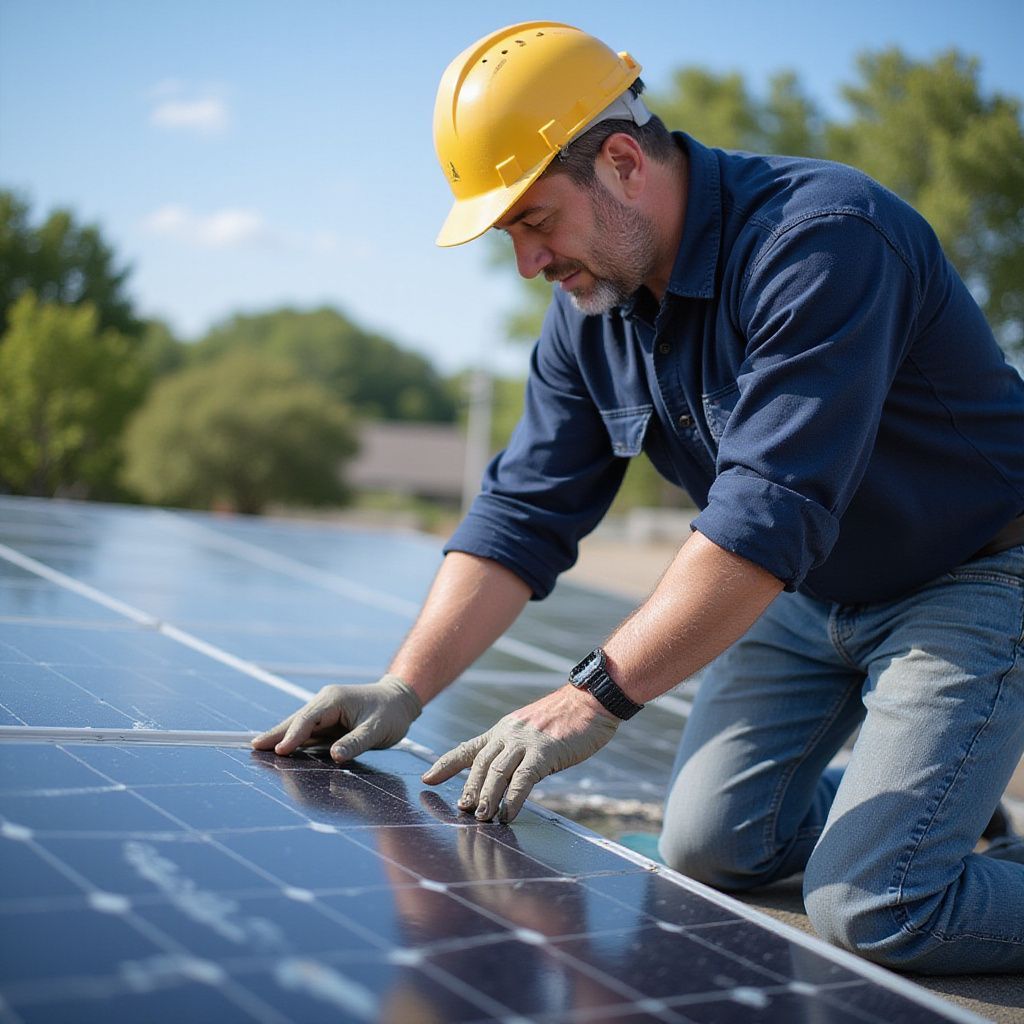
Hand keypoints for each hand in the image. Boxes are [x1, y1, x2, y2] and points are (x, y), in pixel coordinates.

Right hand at [251, 674, 420, 762]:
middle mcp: (325, 703)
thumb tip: (334, 756)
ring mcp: (325, 712)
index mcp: (334, 700)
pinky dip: (293, 739)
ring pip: (298, 725)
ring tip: (258, 748)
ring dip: (281, 736)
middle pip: (296, 721)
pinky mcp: (328, 721)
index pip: (308, 719)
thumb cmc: (391, 713)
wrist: (400, 699)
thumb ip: (355, 742)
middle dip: (277, 734)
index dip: (293, 736)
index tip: (279, 750)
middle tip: (255, 748)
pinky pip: (307, 731)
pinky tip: (279, 748)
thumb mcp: (377, 729)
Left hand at [421, 685, 617, 822]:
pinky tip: (509, 814)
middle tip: (461, 810)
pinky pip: (523, 778)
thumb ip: (518, 752)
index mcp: (503, 730)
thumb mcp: (534, 731)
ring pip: (496, 772)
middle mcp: (508, 734)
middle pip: (479, 764)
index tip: (427, 778)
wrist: (590, 699)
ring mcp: (525, 742)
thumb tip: (508, 780)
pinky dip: (514, 798)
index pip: (468, 748)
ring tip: (481, 818)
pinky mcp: (544, 751)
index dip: (445, 764)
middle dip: (468, 788)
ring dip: (486, 797)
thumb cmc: (567, 719)